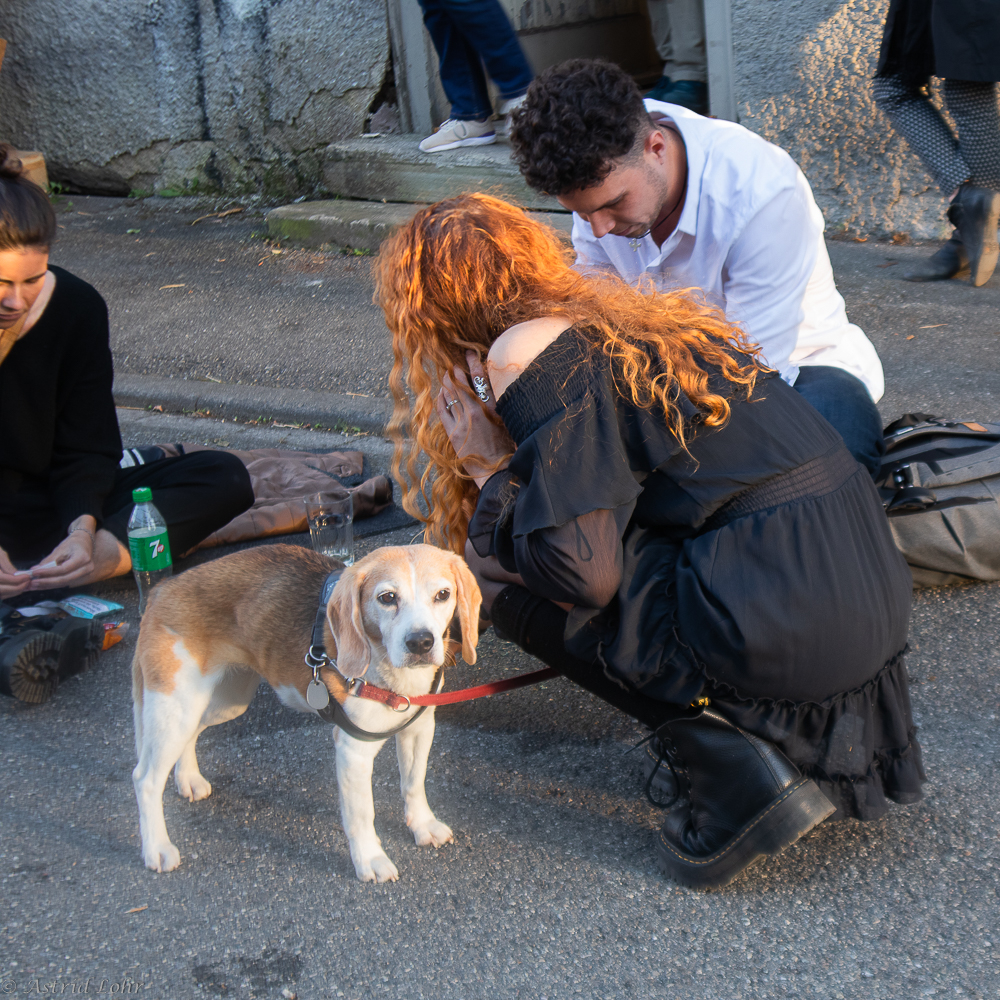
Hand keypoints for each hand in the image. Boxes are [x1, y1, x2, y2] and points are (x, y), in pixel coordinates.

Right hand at [0, 545, 30, 598]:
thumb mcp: (0, 555)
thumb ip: (8, 566)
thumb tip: (17, 575)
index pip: (1, 578)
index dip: (15, 579)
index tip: (27, 577)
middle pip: (1, 589)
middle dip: (16, 588)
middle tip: (27, 583)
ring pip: (1, 594)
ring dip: (13, 592)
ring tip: (24, 585)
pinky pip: (1, 594)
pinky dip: (9, 593)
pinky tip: (16, 588)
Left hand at [26, 528, 95, 589]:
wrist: (84, 542)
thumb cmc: (72, 543)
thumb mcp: (60, 548)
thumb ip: (49, 560)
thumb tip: (35, 570)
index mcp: (83, 558)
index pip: (63, 569)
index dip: (48, 572)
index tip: (34, 572)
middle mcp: (86, 568)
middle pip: (64, 579)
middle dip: (46, 582)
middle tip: (32, 583)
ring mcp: (85, 574)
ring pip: (63, 583)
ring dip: (47, 585)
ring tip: (33, 586)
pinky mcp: (79, 578)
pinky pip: (64, 583)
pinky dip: (52, 584)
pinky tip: (41, 585)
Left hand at [436, 350, 511, 487]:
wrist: (497, 473)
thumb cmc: (507, 450)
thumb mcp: (508, 424)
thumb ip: (499, 408)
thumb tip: (492, 394)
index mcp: (494, 409)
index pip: (481, 380)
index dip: (474, 364)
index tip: (470, 354)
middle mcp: (477, 412)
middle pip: (461, 384)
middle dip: (456, 373)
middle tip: (453, 367)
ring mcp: (463, 423)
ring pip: (450, 396)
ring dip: (447, 384)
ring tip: (445, 377)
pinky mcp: (453, 434)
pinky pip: (443, 411)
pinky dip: (441, 399)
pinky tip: (440, 393)